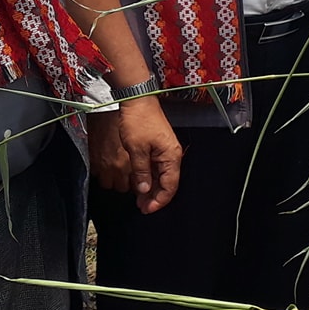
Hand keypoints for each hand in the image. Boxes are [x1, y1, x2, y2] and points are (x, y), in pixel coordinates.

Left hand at [93, 96, 181, 213]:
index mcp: (171, 157)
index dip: (159, 201)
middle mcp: (172, 155)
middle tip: (141, 207)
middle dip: (155, 198)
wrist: (137, 99)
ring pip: (161, 177)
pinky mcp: (158, 147)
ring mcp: (165, 151)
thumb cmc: (138, 120)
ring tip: (139, 199)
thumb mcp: (136, 149)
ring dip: (151, 189)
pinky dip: (149, 178)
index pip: (170, 187)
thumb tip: (144, 190)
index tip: (147, 209)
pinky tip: (140, 184)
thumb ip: (141, 172)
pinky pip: (156, 168)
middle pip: (167, 184)